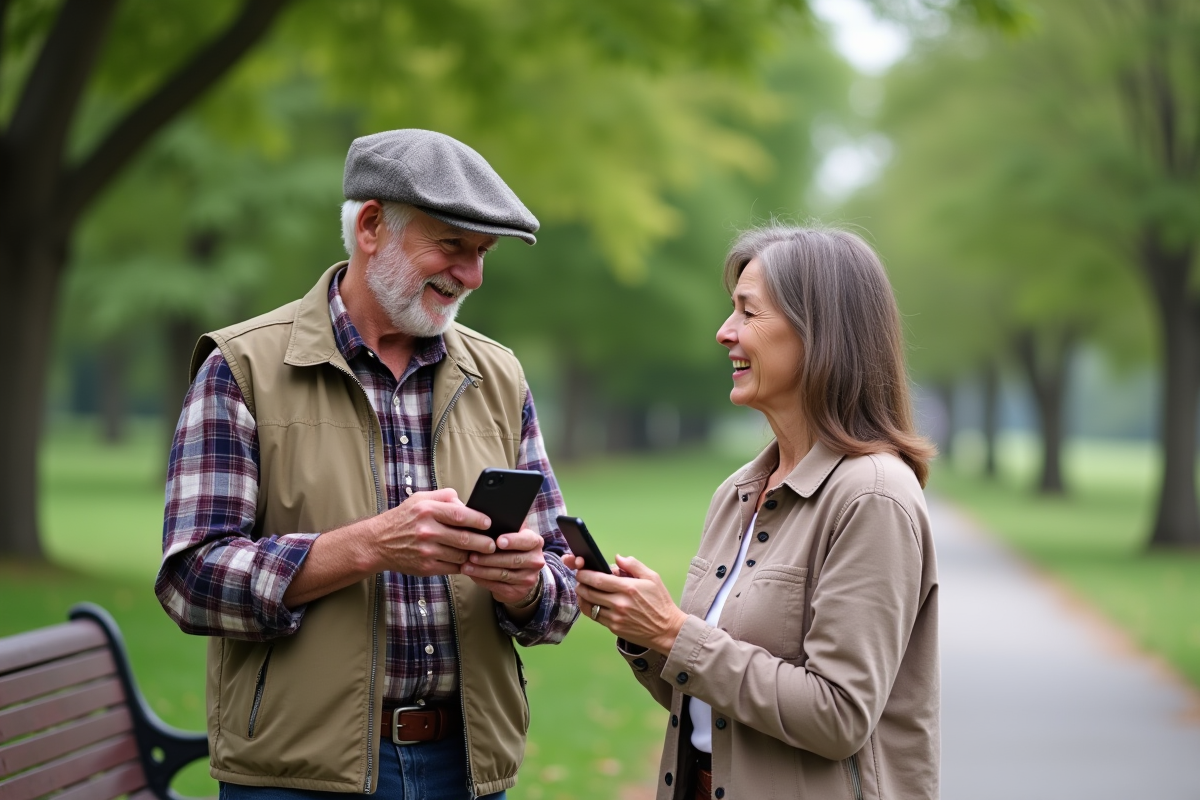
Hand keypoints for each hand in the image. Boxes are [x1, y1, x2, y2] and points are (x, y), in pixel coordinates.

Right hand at [369, 488, 496, 575]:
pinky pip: (452, 568)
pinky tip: (468, 562)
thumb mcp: (420, 499)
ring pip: (460, 555)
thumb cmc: (403, 518)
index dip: (478, 520)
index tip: (488, 523)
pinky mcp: (425, 568)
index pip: (460, 514)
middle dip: (483, 542)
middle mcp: (426, 530)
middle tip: (492, 543)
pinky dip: (463, 566)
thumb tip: (467, 504)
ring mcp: (426, 551)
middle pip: (464, 538)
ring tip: (483, 553)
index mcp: (427, 510)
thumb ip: (445, 497)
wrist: (378, 542)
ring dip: (474, 555)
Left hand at [461, 528, 545, 605]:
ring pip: (502, 574)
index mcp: (535, 542)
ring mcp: (527, 578)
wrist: (523, 573)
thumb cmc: (513, 547)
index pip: (526, 541)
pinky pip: (497, 586)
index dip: (513, 541)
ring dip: (482, 570)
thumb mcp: (515, 534)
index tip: (498, 541)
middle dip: (489, 558)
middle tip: (471, 555)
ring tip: (466, 566)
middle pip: (512, 560)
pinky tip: (472, 575)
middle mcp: (535, 561)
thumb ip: (506, 525)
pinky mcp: (517, 592)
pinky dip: (482, 580)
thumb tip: (483, 516)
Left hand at [574, 554, 687, 654]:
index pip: (598, 579)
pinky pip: (595, 616)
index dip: (585, 574)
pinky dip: (589, 608)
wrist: (666, 629)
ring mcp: (615, 617)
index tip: (581, 571)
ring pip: (589, 606)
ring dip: (582, 597)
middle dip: (580, 584)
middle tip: (579, 579)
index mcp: (628, 588)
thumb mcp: (652, 577)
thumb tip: (617, 557)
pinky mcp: (614, 627)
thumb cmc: (660, 602)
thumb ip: (633, 565)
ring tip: (582, 590)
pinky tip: (590, 602)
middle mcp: (620, 603)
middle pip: (589, 592)